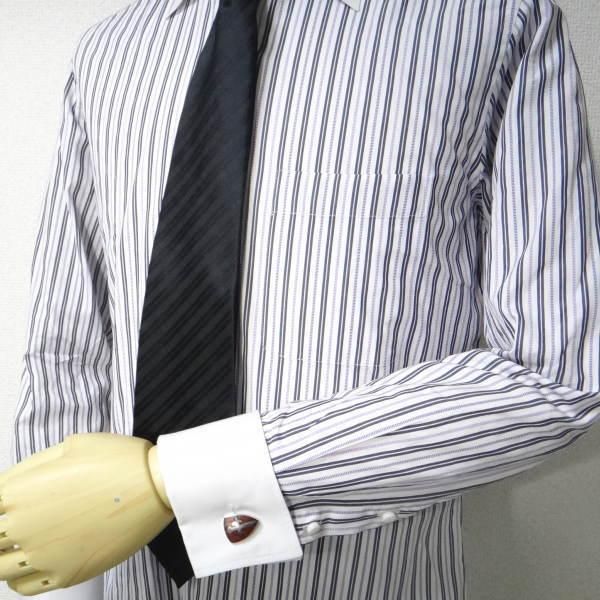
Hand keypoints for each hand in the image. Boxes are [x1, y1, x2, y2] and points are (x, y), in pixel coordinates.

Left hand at [0, 433, 173, 594]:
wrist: (155, 485)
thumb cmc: (118, 460)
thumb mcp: (71, 445)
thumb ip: (31, 466)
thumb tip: (12, 483)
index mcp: (19, 491)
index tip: (9, 503)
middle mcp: (23, 527)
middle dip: (0, 529)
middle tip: (17, 522)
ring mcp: (43, 555)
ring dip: (3, 555)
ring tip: (21, 541)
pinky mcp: (65, 574)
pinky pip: (22, 587)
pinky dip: (18, 576)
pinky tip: (32, 561)